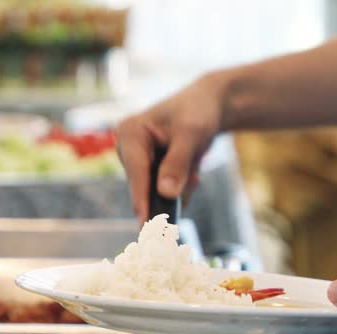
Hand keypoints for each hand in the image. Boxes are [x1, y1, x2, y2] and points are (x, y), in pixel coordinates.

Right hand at [115, 73, 227, 222]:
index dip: (143, 200)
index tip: (146, 226)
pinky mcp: (149, 169)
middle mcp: (127, 148)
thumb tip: (166, 193)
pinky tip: (191, 169)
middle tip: (193, 178)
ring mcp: (137, 160)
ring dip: (181, 184)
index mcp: (129, 133)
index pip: (136, 173)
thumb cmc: (199, 111)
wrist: (210, 104)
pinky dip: (181, 184)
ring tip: (194, 163)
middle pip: (144, 185)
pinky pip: (163, 189)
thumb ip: (177, 163)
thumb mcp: (192, 134)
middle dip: (172, 186)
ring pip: (156, 191)